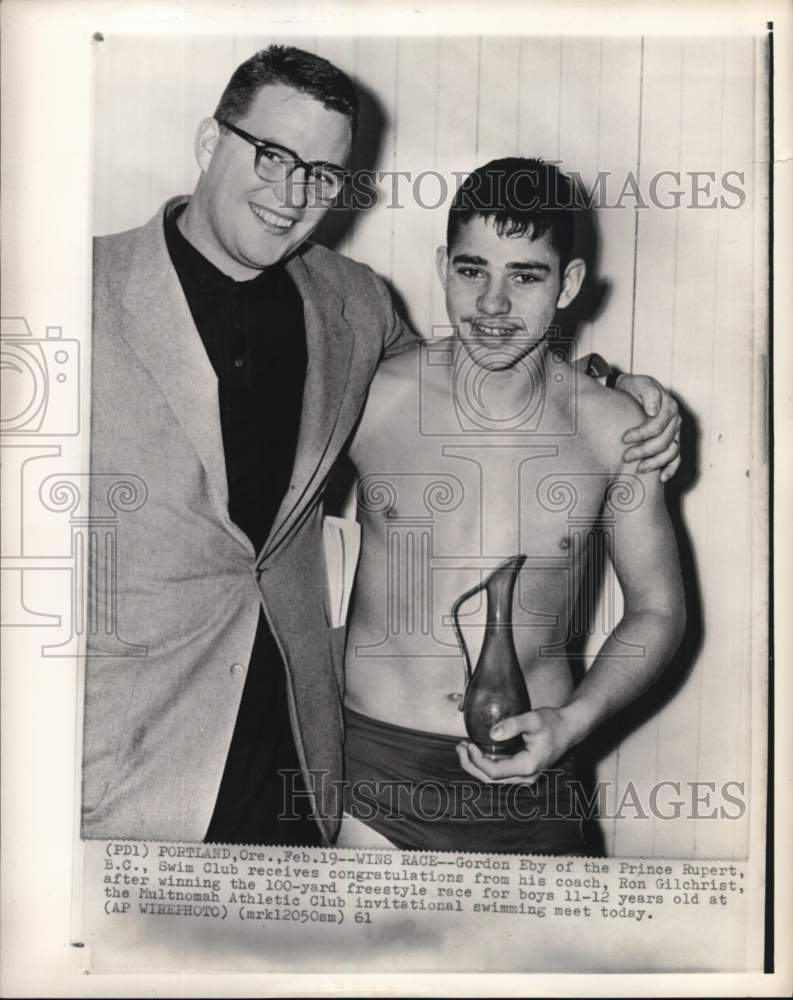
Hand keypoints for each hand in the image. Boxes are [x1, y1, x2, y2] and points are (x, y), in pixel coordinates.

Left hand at [456, 707, 575, 784]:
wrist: (569, 728)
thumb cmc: (553, 723)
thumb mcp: (533, 719)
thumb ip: (512, 725)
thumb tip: (492, 733)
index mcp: (527, 767)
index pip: (494, 772)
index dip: (478, 760)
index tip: (469, 745)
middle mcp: (526, 776)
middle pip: (491, 780)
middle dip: (471, 765)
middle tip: (460, 748)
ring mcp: (525, 776)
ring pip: (494, 779)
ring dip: (477, 766)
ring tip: (464, 749)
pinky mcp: (524, 771)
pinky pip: (500, 773)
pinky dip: (486, 765)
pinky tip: (478, 751)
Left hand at [617, 374, 680, 481]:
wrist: (630, 391)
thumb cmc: (632, 388)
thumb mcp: (638, 384)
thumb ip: (648, 393)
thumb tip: (653, 411)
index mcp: (669, 406)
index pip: (658, 425)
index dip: (642, 434)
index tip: (624, 439)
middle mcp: (675, 421)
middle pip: (664, 441)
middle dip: (644, 451)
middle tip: (626, 457)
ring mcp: (675, 433)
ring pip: (671, 452)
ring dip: (655, 462)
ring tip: (639, 469)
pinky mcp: (673, 443)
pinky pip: (676, 459)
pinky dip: (671, 469)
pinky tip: (661, 478)